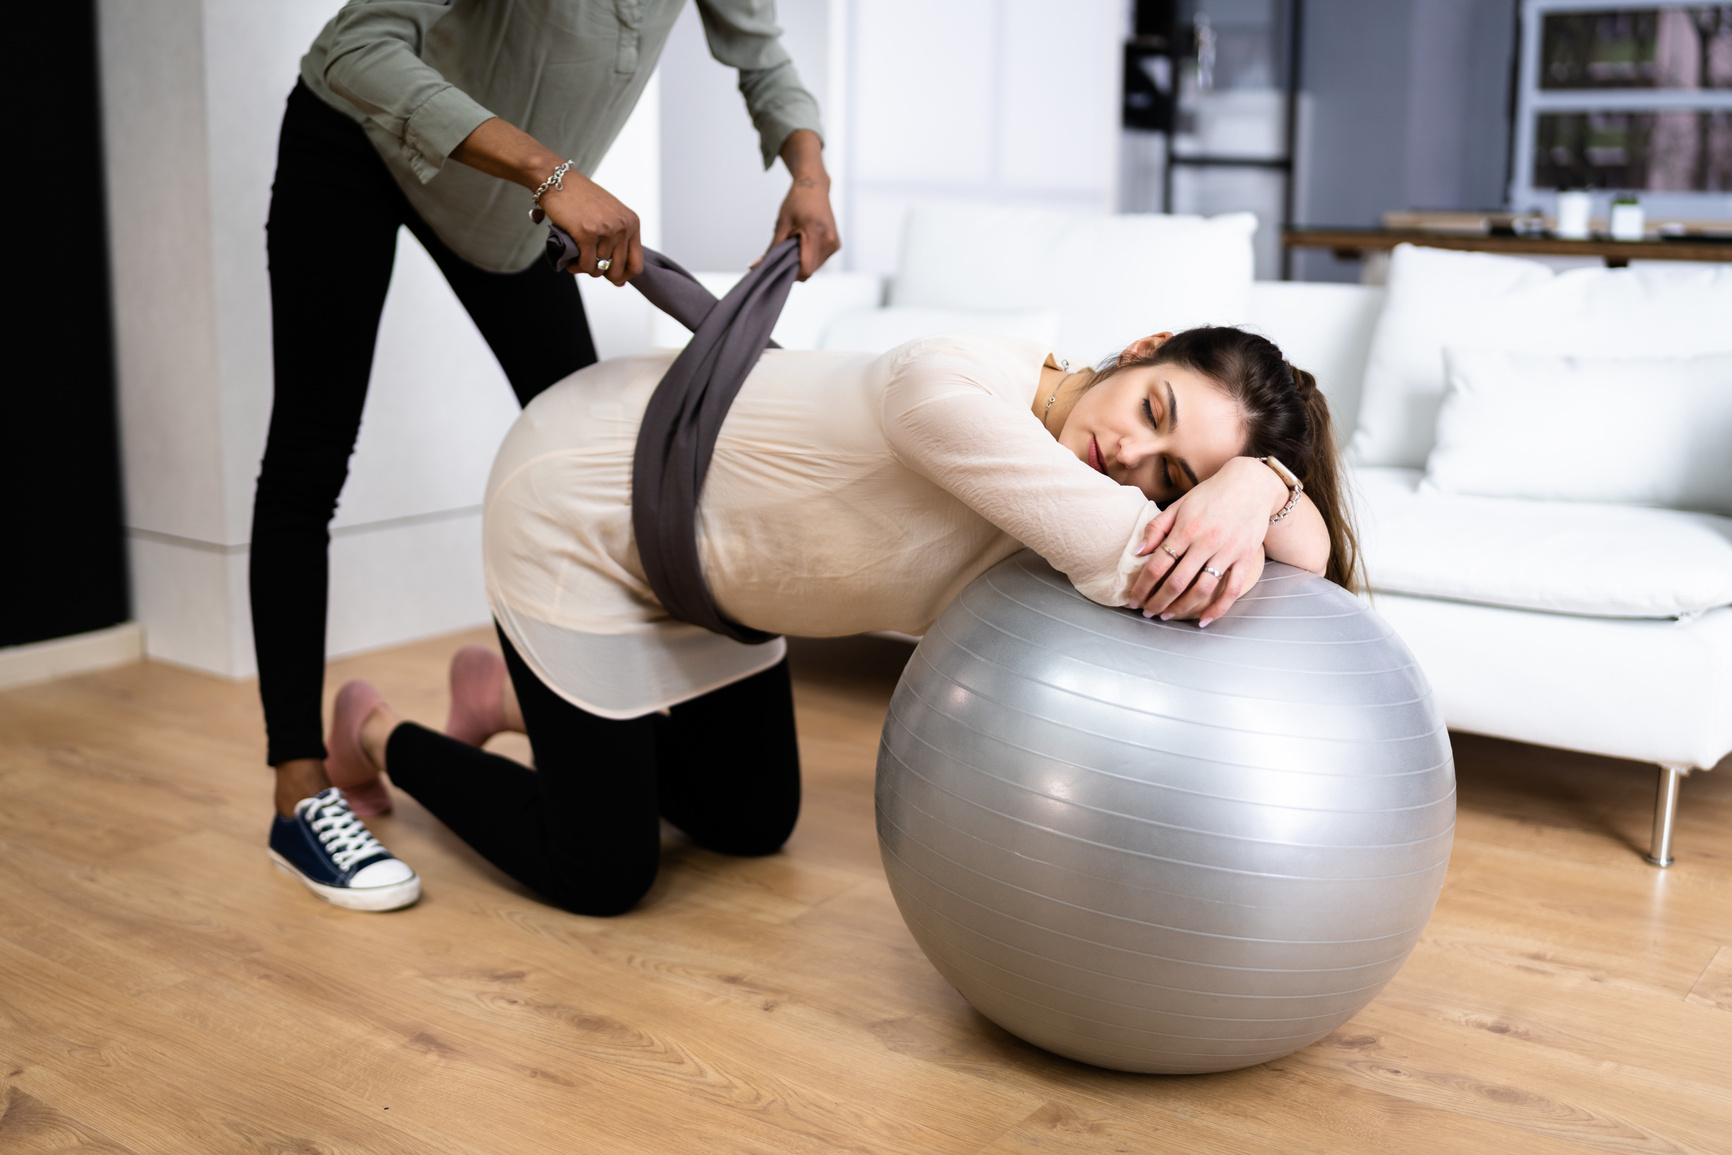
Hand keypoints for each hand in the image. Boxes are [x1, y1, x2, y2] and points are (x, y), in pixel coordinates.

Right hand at [448, 117, 643, 285]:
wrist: (556, 179)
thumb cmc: (580, 198)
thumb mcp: (608, 215)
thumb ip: (617, 243)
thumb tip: (620, 281)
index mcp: (632, 222)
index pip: (636, 264)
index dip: (623, 276)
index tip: (610, 277)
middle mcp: (623, 226)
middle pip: (617, 270)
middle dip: (602, 274)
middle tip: (588, 265)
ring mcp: (606, 230)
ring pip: (599, 268)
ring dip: (585, 268)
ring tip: (575, 258)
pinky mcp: (587, 233)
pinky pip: (586, 265)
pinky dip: (576, 267)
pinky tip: (570, 261)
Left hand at [757, 129, 838, 279]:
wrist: (814, 186)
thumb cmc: (797, 201)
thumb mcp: (781, 224)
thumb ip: (771, 249)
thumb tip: (754, 267)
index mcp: (816, 234)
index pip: (805, 270)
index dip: (791, 273)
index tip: (780, 265)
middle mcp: (830, 241)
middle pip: (810, 270)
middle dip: (795, 267)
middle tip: (785, 251)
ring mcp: (835, 244)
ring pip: (815, 267)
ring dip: (802, 262)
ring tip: (796, 244)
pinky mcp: (836, 245)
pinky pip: (820, 260)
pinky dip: (809, 257)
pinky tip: (804, 243)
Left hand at [1127, 457, 1285, 626]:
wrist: (1250, 484)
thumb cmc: (1210, 494)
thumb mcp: (1179, 505)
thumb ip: (1157, 528)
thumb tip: (1137, 552)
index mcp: (1186, 529)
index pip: (1158, 565)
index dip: (1143, 586)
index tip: (1134, 599)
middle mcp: (1206, 542)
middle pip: (1177, 582)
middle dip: (1158, 602)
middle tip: (1148, 612)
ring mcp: (1227, 552)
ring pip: (1202, 590)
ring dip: (1182, 608)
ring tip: (1168, 616)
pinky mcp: (1245, 558)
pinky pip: (1231, 590)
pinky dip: (1218, 608)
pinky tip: (1204, 620)